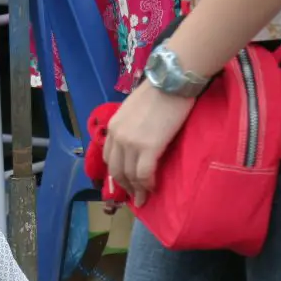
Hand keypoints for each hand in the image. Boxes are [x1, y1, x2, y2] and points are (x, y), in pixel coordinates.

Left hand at [102, 81, 194, 207]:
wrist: (171, 82)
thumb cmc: (158, 91)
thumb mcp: (133, 109)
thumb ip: (130, 126)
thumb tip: (137, 139)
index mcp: (113, 127)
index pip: (109, 158)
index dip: (117, 174)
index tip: (126, 182)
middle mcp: (117, 137)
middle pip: (116, 171)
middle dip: (125, 187)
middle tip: (135, 197)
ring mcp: (131, 143)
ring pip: (130, 176)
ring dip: (137, 190)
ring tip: (144, 199)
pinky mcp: (148, 148)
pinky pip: (144, 174)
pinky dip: (148, 185)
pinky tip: (153, 189)